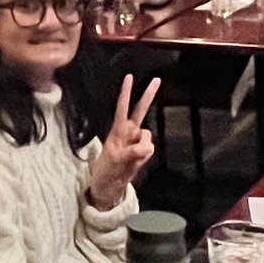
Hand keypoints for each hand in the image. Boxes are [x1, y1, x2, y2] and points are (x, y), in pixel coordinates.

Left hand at [88, 74, 162, 206]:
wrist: (110, 185)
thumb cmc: (106, 169)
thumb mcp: (115, 160)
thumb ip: (132, 151)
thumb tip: (148, 147)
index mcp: (117, 129)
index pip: (122, 107)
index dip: (126, 92)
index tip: (130, 77)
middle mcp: (129, 131)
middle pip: (140, 110)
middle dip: (148, 95)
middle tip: (157, 79)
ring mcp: (137, 140)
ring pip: (148, 136)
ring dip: (143, 146)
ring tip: (131, 158)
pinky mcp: (144, 150)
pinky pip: (150, 148)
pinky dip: (145, 154)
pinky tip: (136, 161)